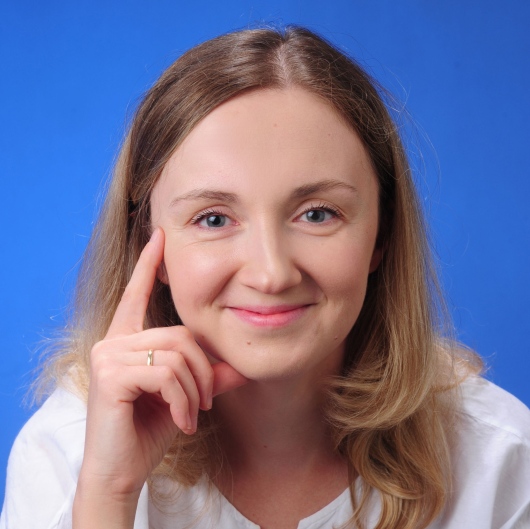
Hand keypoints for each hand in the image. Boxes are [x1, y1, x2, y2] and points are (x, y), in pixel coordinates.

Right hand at [73, 227, 246, 526]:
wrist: (121, 470)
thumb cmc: (149, 429)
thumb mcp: (185, 396)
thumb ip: (209, 376)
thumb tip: (242, 365)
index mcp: (128, 340)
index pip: (138, 293)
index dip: (149, 264)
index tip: (161, 235)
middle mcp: (113, 341)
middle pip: (180, 335)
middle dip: (203, 371)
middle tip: (204, 402)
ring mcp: (108, 354)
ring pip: (176, 355)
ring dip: (194, 390)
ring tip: (192, 414)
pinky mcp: (110, 373)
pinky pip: (166, 374)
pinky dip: (183, 401)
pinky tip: (182, 422)